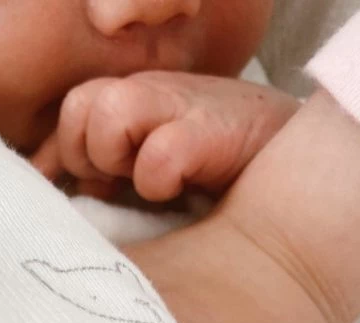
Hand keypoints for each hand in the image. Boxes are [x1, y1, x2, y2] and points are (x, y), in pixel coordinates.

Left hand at [32, 72, 297, 200]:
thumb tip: (60, 193)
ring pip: (105, 117)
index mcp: (134, 101)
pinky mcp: (210, 128)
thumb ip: (107, 174)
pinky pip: (156, 156)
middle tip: (121, 182)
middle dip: (86, 155)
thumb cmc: (219, 174)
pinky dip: (160, 180)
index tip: (92, 190)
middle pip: (76, 108)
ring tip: (152, 182)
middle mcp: (151, 92)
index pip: (69, 115)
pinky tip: (183, 189)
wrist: (299, 173)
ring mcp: (181, 103)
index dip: (67, 158)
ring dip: (118, 159)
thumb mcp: (152, 168)